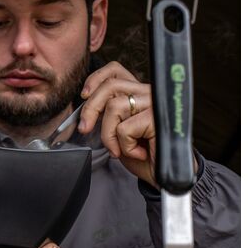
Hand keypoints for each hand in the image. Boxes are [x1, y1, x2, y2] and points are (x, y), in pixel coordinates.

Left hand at [78, 61, 158, 187]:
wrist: (163, 176)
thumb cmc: (143, 154)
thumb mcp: (118, 131)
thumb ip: (106, 114)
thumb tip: (84, 106)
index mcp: (138, 93)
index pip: (115, 70)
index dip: (95, 79)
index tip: (84, 96)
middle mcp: (148, 93)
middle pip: (110, 86)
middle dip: (91, 109)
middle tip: (85, 129)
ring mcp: (155, 104)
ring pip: (114, 107)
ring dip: (109, 134)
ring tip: (120, 149)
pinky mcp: (157, 118)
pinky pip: (125, 128)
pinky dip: (125, 146)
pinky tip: (138, 153)